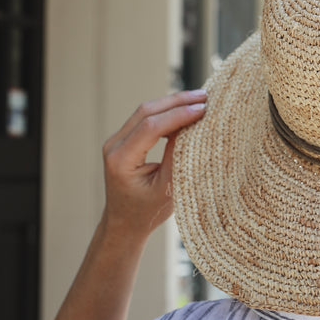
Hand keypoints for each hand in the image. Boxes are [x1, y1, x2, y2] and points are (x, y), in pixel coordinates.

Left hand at [101, 90, 206, 238]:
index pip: (151, 127)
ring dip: (173, 103)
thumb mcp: (168, 188)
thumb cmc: (147, 212)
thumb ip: (177, 156)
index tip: (203, 109)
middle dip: (177, 101)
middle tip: (205, 96)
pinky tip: (185, 109)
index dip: (178, 115)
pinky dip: (166, 111)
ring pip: (145, 111)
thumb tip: (193, 127)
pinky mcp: (123, 140)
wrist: (124, 223)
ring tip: (199, 99)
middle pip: (146, 111)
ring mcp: (116, 141)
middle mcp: (114, 146)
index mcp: (121, 160)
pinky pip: (145, 118)